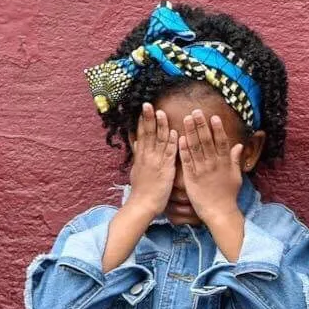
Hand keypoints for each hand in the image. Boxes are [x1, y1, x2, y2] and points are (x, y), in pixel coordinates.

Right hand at [122, 103, 176, 220]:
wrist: (142, 205)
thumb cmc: (141, 191)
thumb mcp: (136, 170)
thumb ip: (137, 155)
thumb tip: (135, 142)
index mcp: (141, 156)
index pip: (141, 135)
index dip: (142, 121)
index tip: (142, 109)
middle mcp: (147, 156)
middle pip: (147, 133)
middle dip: (147, 118)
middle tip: (147, 103)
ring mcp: (156, 162)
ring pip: (158, 140)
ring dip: (160, 126)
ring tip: (161, 112)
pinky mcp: (165, 170)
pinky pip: (169, 154)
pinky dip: (171, 142)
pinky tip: (173, 132)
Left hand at [177, 110, 243, 223]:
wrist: (219, 213)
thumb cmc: (228, 196)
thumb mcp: (236, 177)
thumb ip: (235, 160)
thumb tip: (238, 145)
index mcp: (224, 163)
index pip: (221, 142)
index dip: (217, 129)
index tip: (213, 117)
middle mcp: (213, 165)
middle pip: (207, 141)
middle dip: (201, 125)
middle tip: (196, 111)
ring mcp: (201, 171)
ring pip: (195, 148)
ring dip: (191, 132)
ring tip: (187, 119)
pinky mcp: (191, 178)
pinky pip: (187, 162)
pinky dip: (184, 150)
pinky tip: (180, 138)